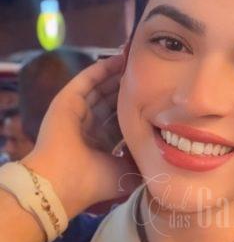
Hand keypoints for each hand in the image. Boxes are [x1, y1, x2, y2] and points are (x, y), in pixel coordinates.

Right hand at [21, 53, 140, 217]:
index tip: (156, 97)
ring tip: (136, 60)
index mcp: (101, 145)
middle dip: (129, 87)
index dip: (137, 108)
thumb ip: (141, 157)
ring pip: (100, 88)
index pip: (122, 120)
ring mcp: (77, 113)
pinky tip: (118, 58)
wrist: (65, 182)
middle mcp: (89, 127)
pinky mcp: (67, 101)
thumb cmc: (95, 182)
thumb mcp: (126, 171)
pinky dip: (101, 69)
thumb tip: (161, 148)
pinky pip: (87, 80)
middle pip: (111, 101)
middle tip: (150, 71)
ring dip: (117, 74)